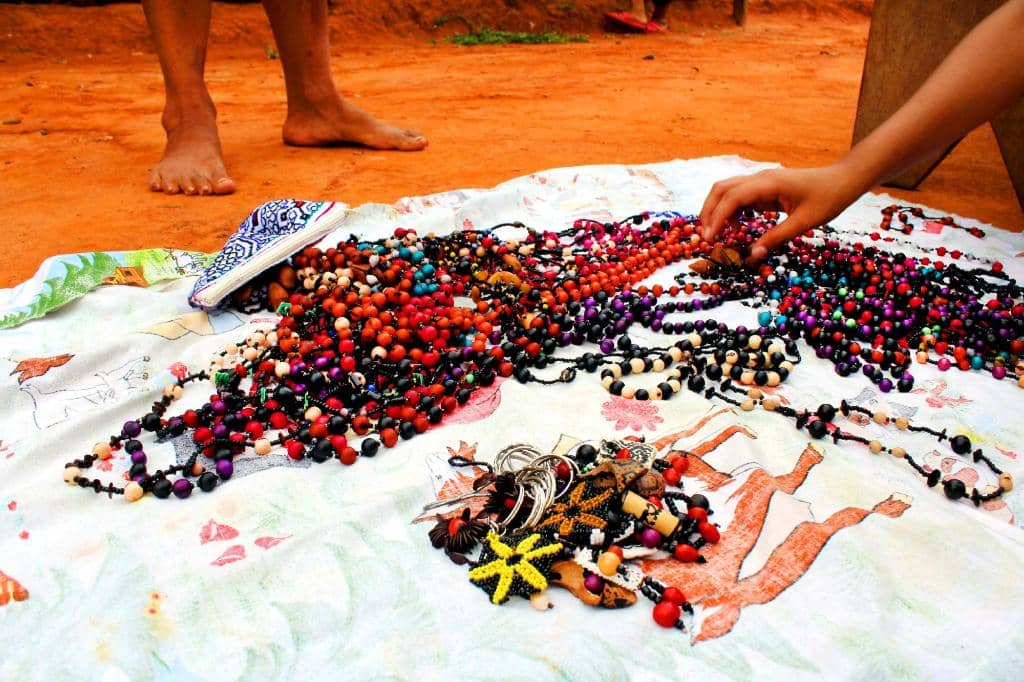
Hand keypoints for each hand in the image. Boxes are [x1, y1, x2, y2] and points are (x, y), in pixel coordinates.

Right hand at [698, 165, 863, 263]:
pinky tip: (738, 227)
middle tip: (707, 237)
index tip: (710, 238)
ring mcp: (761, 181)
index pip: (732, 197)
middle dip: (709, 212)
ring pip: (727, 191)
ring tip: (719, 234)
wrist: (843, 180)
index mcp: (769, 183)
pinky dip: (731, 211)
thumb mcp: (804, 222)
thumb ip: (776, 237)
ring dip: (717, 210)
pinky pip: (739, 196)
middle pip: (721, 189)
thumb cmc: (828, 199)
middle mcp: (760, 178)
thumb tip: (753, 255)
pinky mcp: (764, 188)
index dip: (717, 218)